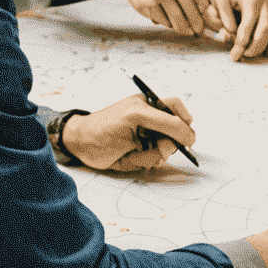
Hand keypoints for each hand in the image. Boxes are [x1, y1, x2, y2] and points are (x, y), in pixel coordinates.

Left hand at [61, 93, 195, 172]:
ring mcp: (144, 137)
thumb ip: (164, 123)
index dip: (185, 126)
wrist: (79, 145)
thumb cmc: (102, 127)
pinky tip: (131, 158)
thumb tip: (185, 135)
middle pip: (174, 133)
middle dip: (166, 144)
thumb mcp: (136, 118)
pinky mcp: (138, 152)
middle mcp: (149, 120)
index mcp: (148, 106)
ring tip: (135, 155)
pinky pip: (153, 159)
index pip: (176, 110)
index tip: (188, 142)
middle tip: (158, 151)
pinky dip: (145, 161)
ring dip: (152, 155)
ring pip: (165, 149)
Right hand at [115, 0, 224, 37]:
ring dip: (181, 28)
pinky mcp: (148, 5)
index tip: (205, 22)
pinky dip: (166, 23)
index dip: (204, 15)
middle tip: (198, 33)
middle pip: (190, 14)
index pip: (201, 2)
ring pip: (176, 21)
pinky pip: (162, 21)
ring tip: (185, 30)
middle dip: (196, 27)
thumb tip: (204, 10)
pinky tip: (166, 20)